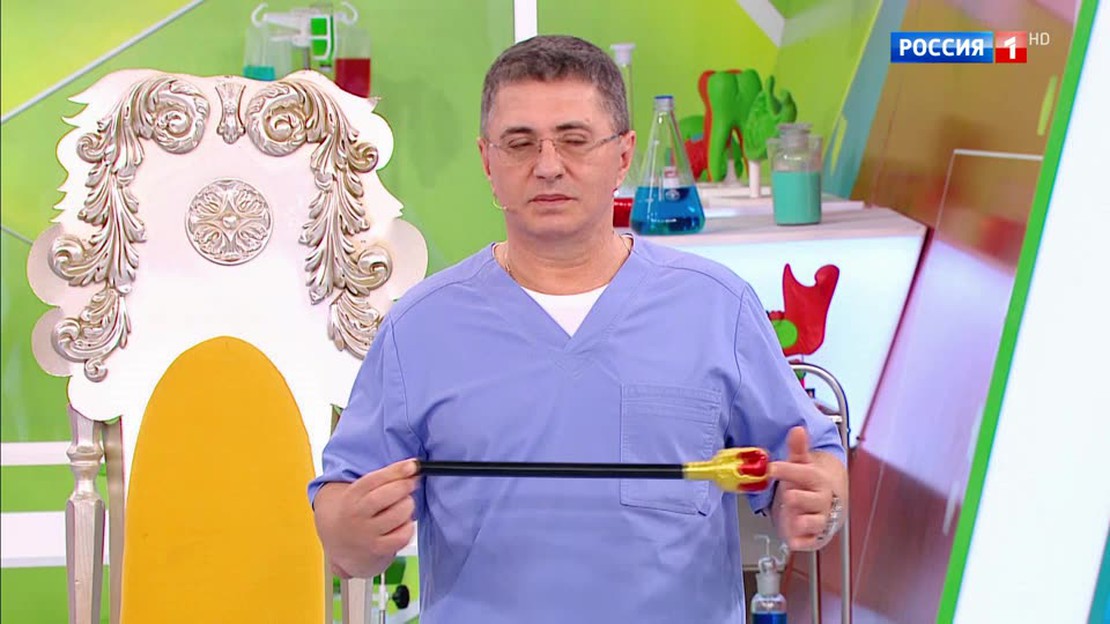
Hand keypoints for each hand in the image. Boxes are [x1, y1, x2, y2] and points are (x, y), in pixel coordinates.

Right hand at [315, 459, 418, 577]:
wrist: (340, 543)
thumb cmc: (358, 511)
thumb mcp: (362, 492)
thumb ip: (386, 478)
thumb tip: (413, 468)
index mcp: (351, 497)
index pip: (373, 480)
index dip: (396, 471)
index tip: (412, 466)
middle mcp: (356, 515)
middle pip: (385, 496)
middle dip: (404, 487)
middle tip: (410, 485)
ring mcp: (367, 534)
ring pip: (398, 515)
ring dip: (408, 506)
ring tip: (404, 505)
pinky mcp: (378, 549)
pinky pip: (403, 536)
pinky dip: (409, 526)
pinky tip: (403, 523)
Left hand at [768, 427, 835, 550]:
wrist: (831, 504)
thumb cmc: (811, 483)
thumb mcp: (803, 464)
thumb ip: (798, 448)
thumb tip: (797, 428)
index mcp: (818, 480)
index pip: (805, 474)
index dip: (788, 471)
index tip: (771, 467)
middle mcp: (821, 500)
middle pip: (813, 500)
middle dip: (799, 498)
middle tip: (788, 496)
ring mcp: (819, 519)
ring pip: (815, 522)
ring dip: (803, 521)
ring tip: (794, 519)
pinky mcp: (815, 536)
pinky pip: (811, 542)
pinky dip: (803, 542)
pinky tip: (794, 540)